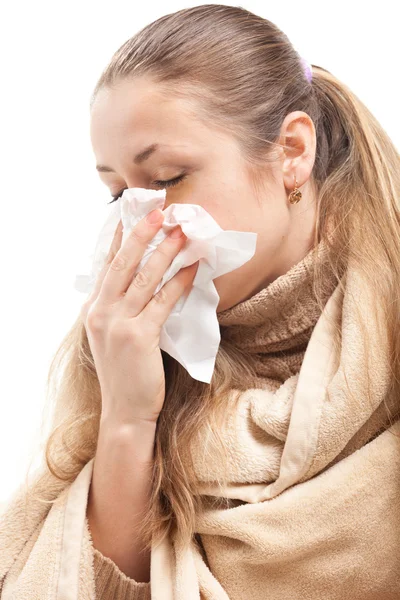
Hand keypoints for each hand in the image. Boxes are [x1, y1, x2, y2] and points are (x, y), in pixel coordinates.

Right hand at [80, 208, 198, 424]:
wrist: (124, 410)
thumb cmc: (124, 372)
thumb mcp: (111, 335)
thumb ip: (118, 308)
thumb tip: (139, 281)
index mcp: (93, 309)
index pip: (107, 264)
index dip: (121, 237)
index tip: (132, 213)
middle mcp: (101, 312)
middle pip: (122, 263)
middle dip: (142, 234)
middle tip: (160, 211)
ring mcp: (118, 324)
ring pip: (144, 278)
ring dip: (165, 251)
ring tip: (182, 232)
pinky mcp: (139, 337)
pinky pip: (163, 301)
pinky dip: (179, 282)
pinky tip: (192, 268)